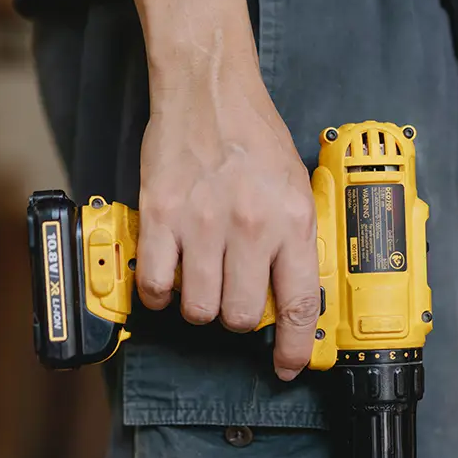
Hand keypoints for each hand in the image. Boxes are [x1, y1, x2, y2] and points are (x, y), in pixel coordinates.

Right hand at [136, 63, 319, 380]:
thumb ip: (294, 239)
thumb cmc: (253, 136)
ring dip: (199, 305)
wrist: (208, 91)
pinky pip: (158, 286)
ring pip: (198, 309)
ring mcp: (203, 224)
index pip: (298, 305)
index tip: (288, 366)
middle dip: (238, 318)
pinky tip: (170, 275)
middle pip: (242, 317)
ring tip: (201, 280)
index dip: (294, 348)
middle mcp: (250, 226)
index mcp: (291, 222)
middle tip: (233, 296)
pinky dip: (161, 293)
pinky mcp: (162, 218)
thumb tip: (292, 292)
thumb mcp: (296, 186)